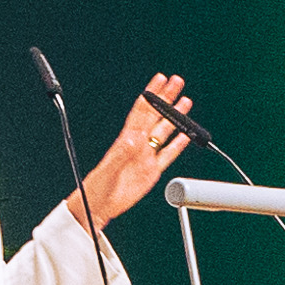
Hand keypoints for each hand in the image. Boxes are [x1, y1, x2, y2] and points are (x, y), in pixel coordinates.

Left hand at [75, 73, 192, 223]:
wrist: (100, 205)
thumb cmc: (98, 186)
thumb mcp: (110, 168)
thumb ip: (123, 153)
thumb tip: (134, 138)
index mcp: (127, 139)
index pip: (142, 111)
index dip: (152, 94)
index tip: (160, 79)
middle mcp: (138, 144)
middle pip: (156, 115)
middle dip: (166, 98)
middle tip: (177, 82)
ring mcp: (146, 156)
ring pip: (164, 131)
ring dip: (174, 117)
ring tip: (185, 102)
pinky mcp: (152, 171)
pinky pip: (167, 154)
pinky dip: (177, 144)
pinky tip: (185, 135)